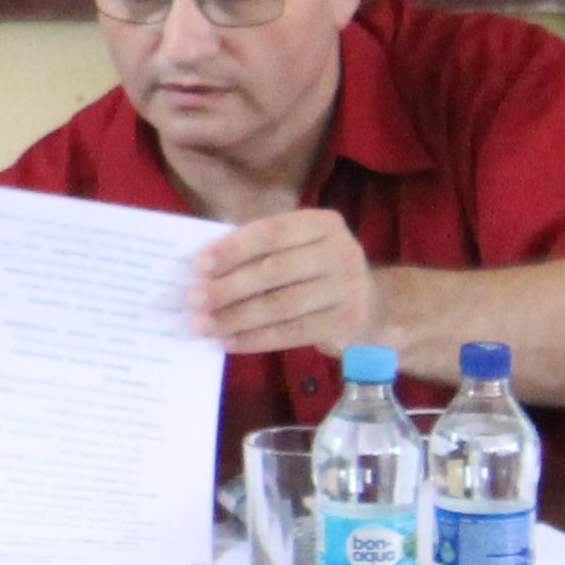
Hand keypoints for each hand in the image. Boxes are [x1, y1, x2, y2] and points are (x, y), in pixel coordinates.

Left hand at [191, 209, 375, 358]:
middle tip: (193, 299)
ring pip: (280, 305)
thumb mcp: (295, 247)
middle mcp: (340, 252)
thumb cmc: (314, 269)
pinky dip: (255, 339)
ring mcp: (347, 289)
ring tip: (203, 325)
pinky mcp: (345, 322)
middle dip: (228, 287)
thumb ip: (259, 249)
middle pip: (273, 271)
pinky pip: (292, 332)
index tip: (199, 264)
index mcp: (322, 224)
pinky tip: (229, 341)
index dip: (233, 249)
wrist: (371, 304)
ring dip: (236, 317)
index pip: (270, 233)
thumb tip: (203, 268)